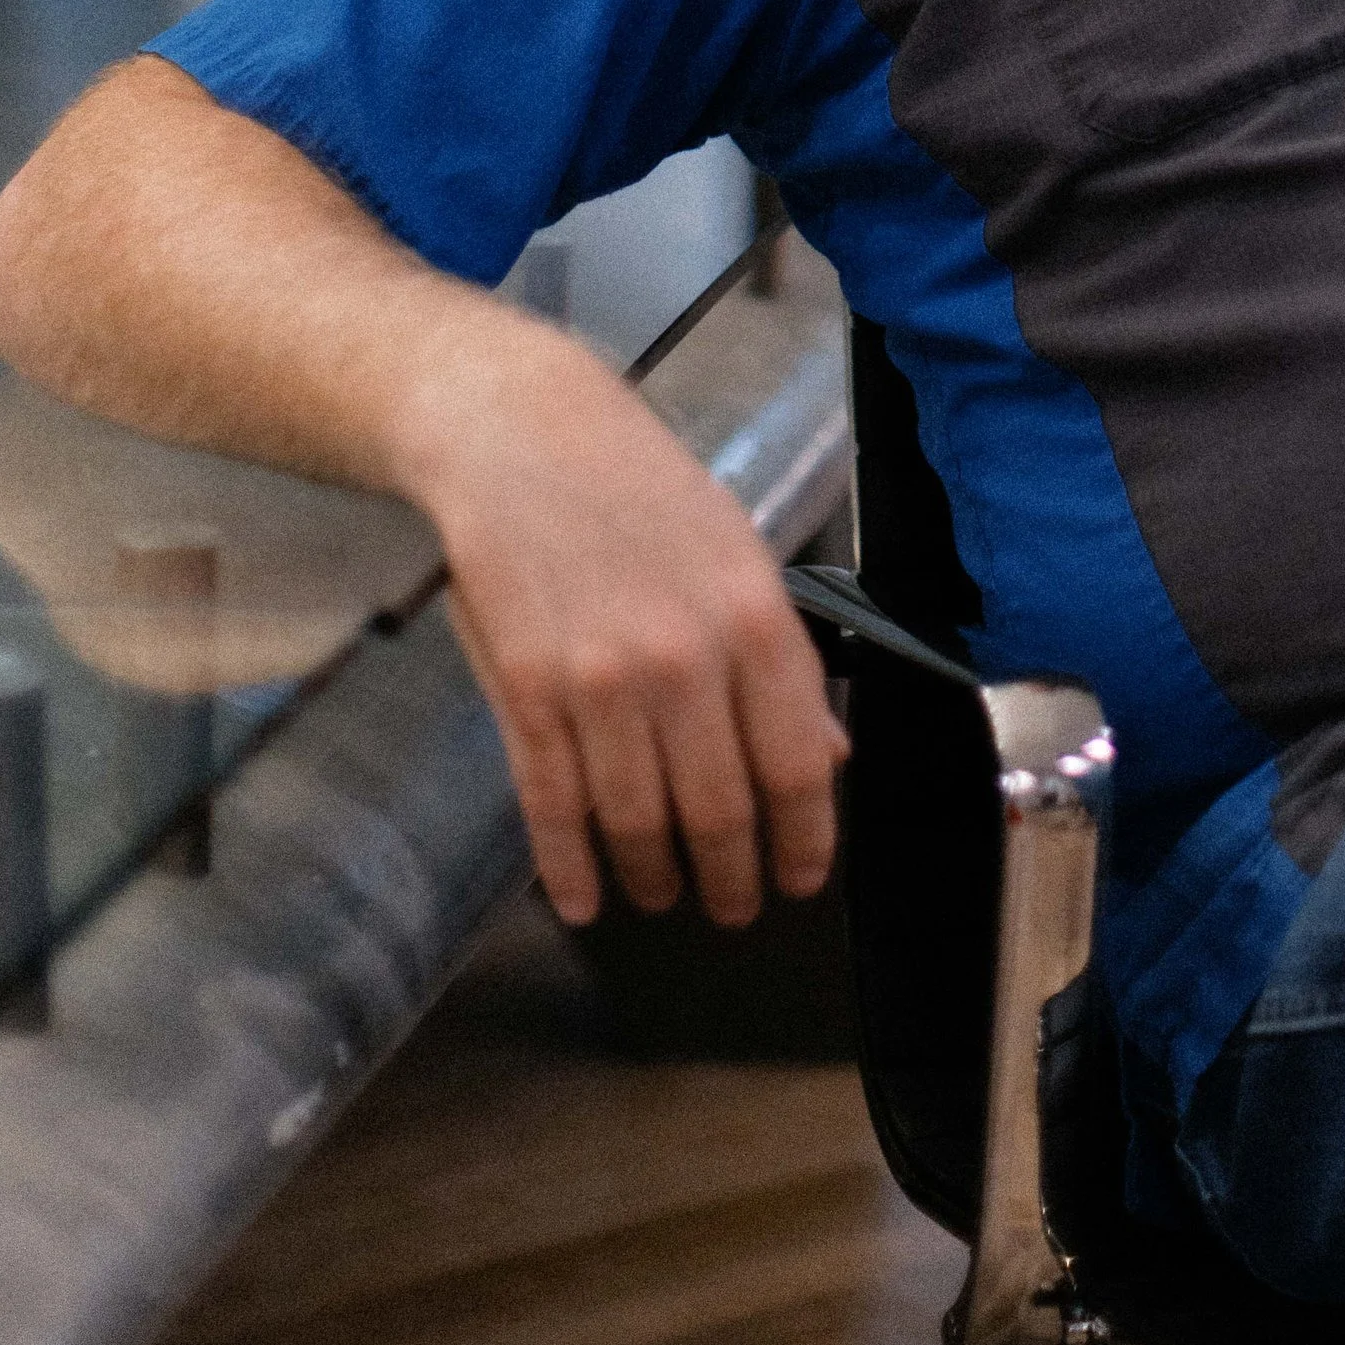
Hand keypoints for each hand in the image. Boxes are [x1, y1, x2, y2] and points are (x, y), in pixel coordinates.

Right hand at [413, 352, 847, 929]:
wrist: (521, 437)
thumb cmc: (640, 491)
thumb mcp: (738, 557)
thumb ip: (780, 664)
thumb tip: (823, 758)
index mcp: (753, 621)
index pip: (795, 767)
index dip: (803, 841)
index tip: (801, 879)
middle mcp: (683, 661)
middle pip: (718, 812)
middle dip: (731, 877)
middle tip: (734, 907)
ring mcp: (597, 683)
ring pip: (636, 821)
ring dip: (654, 878)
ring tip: (663, 897)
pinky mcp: (524, 693)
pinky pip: (552, 806)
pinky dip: (569, 867)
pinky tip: (583, 898)